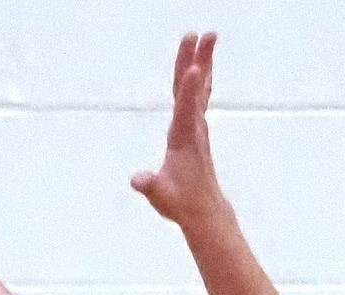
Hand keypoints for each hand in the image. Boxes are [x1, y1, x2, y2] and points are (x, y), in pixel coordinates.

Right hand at [129, 31, 227, 228]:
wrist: (203, 209)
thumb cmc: (181, 201)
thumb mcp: (160, 196)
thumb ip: (150, 185)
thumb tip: (137, 180)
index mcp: (183, 138)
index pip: (186, 109)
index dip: (189, 88)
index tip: (194, 67)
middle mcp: (193, 127)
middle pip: (194, 88)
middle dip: (196, 60)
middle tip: (201, 34)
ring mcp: (197, 126)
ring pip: (199, 87)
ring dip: (202, 61)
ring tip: (206, 37)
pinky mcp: (196, 128)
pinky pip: (199, 96)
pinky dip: (200, 78)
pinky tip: (201, 66)